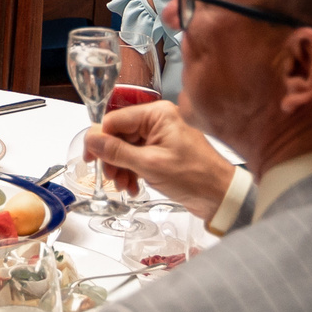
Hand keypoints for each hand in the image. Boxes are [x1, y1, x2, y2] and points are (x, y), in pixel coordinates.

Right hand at [83, 101, 234, 217]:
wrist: (222, 197)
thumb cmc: (192, 177)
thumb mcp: (150, 165)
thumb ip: (117, 151)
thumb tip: (91, 140)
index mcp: (157, 114)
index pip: (116, 120)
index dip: (99, 139)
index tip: (90, 159)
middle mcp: (159, 121)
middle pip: (120, 135)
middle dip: (113, 159)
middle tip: (111, 178)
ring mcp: (162, 137)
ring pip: (128, 148)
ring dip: (122, 168)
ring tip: (125, 187)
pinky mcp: (165, 152)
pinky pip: (139, 157)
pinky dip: (133, 172)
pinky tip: (134, 188)